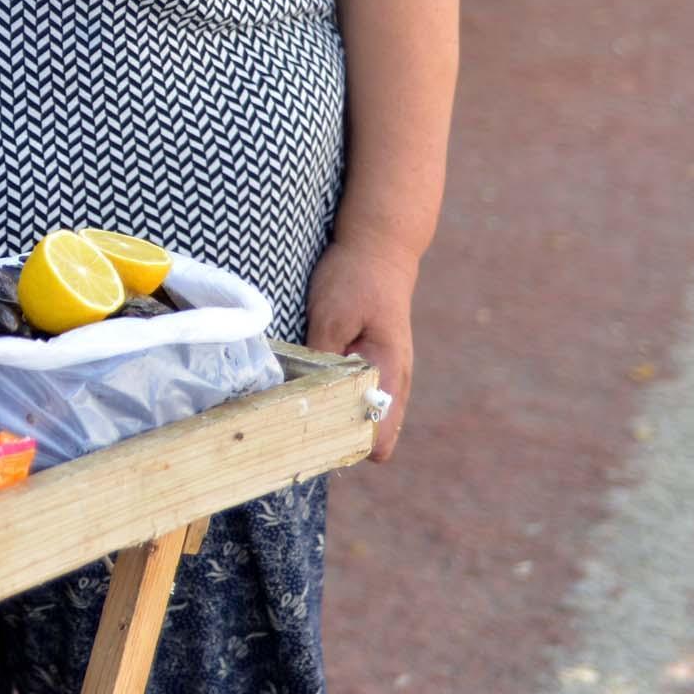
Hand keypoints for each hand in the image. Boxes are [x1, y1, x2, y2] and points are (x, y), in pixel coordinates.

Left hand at [305, 237, 418, 462]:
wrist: (378, 247)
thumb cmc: (355, 279)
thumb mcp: (331, 316)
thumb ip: (322, 360)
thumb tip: (301, 399)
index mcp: (390, 377)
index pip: (378, 441)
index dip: (347, 446)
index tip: (311, 437)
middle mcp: (396, 384)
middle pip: (371, 438)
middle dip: (337, 437)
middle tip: (298, 425)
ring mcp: (388, 376)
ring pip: (363, 418)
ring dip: (336, 416)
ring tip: (299, 406)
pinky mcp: (374, 365)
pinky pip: (358, 397)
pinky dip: (338, 398)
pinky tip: (309, 385)